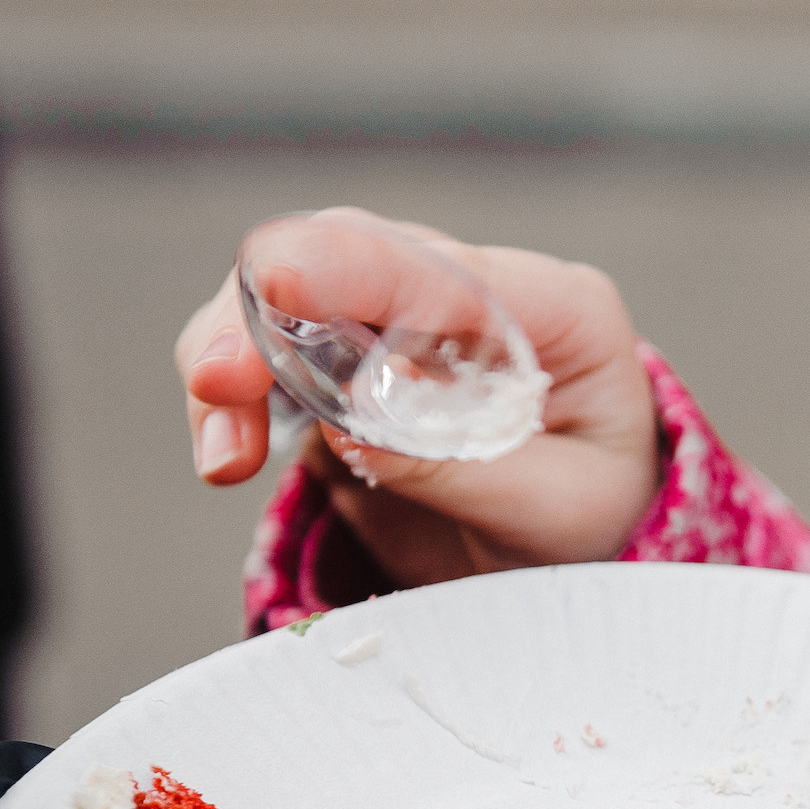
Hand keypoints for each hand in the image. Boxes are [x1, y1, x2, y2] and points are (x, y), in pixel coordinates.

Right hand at [174, 208, 662, 586]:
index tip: (283, 282)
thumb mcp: (559, 511)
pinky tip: (226, 455)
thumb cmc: (589, 521)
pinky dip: (230, 398)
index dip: (357, 269)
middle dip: (266, 308)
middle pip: (348, 254)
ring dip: (235, 357)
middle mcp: (474, 292)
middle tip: (219, 383)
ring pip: (287, 294)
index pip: (451, 269)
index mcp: (558, 309)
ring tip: (225, 455)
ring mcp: (400, 320)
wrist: (575, 554)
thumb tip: (350, 424)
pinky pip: (268, 354)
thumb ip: (466, 467)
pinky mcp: (342, 364)